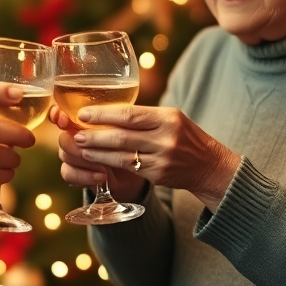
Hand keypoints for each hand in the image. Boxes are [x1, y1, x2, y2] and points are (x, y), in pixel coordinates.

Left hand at [51, 104, 240, 209]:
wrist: (208, 165)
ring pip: (122, 154)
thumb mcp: (171, 118)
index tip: (84, 113)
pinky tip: (96, 160)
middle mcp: (166, 138)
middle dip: (95, 134)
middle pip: (122, 135)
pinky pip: (128, 168)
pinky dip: (109, 163)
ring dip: (97, 151)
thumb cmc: (185, 136)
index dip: (104, 114)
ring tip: (80, 146)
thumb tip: (107, 110)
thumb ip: (144, 115)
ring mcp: (162, 158)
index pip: (130, 114)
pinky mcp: (158, 175)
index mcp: (168, 118)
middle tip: (76, 132)